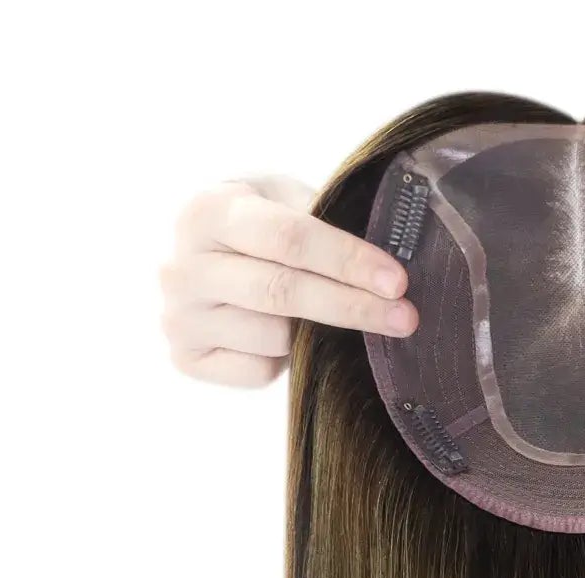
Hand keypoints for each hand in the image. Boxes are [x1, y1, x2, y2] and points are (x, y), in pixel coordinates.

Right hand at [159, 175, 417, 386]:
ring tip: (322, 317)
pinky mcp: (185, 360)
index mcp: (207, 212)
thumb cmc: (257, 226)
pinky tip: (282, 337)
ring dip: (314, 333)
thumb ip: (322, 217)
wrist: (202, 258)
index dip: (347, 260)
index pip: (287, 238)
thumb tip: (390, 259)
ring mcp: (179, 317)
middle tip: (405, 318)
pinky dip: (283, 359)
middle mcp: (181, 266)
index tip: (397, 281)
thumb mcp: (282, 200)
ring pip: (273, 338)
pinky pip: (258, 370)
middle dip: (351, 306)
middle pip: (282, 292)